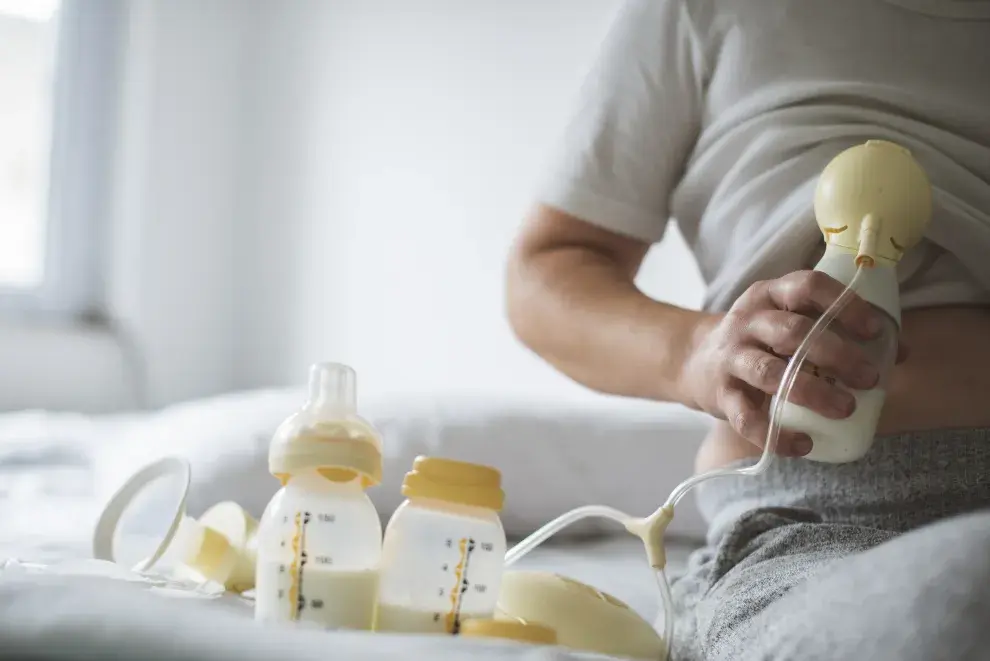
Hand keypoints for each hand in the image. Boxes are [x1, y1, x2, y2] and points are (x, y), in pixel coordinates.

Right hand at [682, 270, 905, 455]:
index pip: (807, 287)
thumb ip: (836, 331)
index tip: (873, 329)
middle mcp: (748, 321)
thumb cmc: (758, 340)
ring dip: (812, 391)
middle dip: (836, 354)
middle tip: (869, 378)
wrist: (692, 359)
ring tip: (845, 409)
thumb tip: (900, 352)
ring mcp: (731, 357)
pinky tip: (803, 446)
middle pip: (792, 331)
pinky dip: (775, 435)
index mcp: (770, 296)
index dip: (842, 305)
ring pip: (770, 372)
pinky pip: (745, 417)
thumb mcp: (787, 322)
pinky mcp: (720, 394)